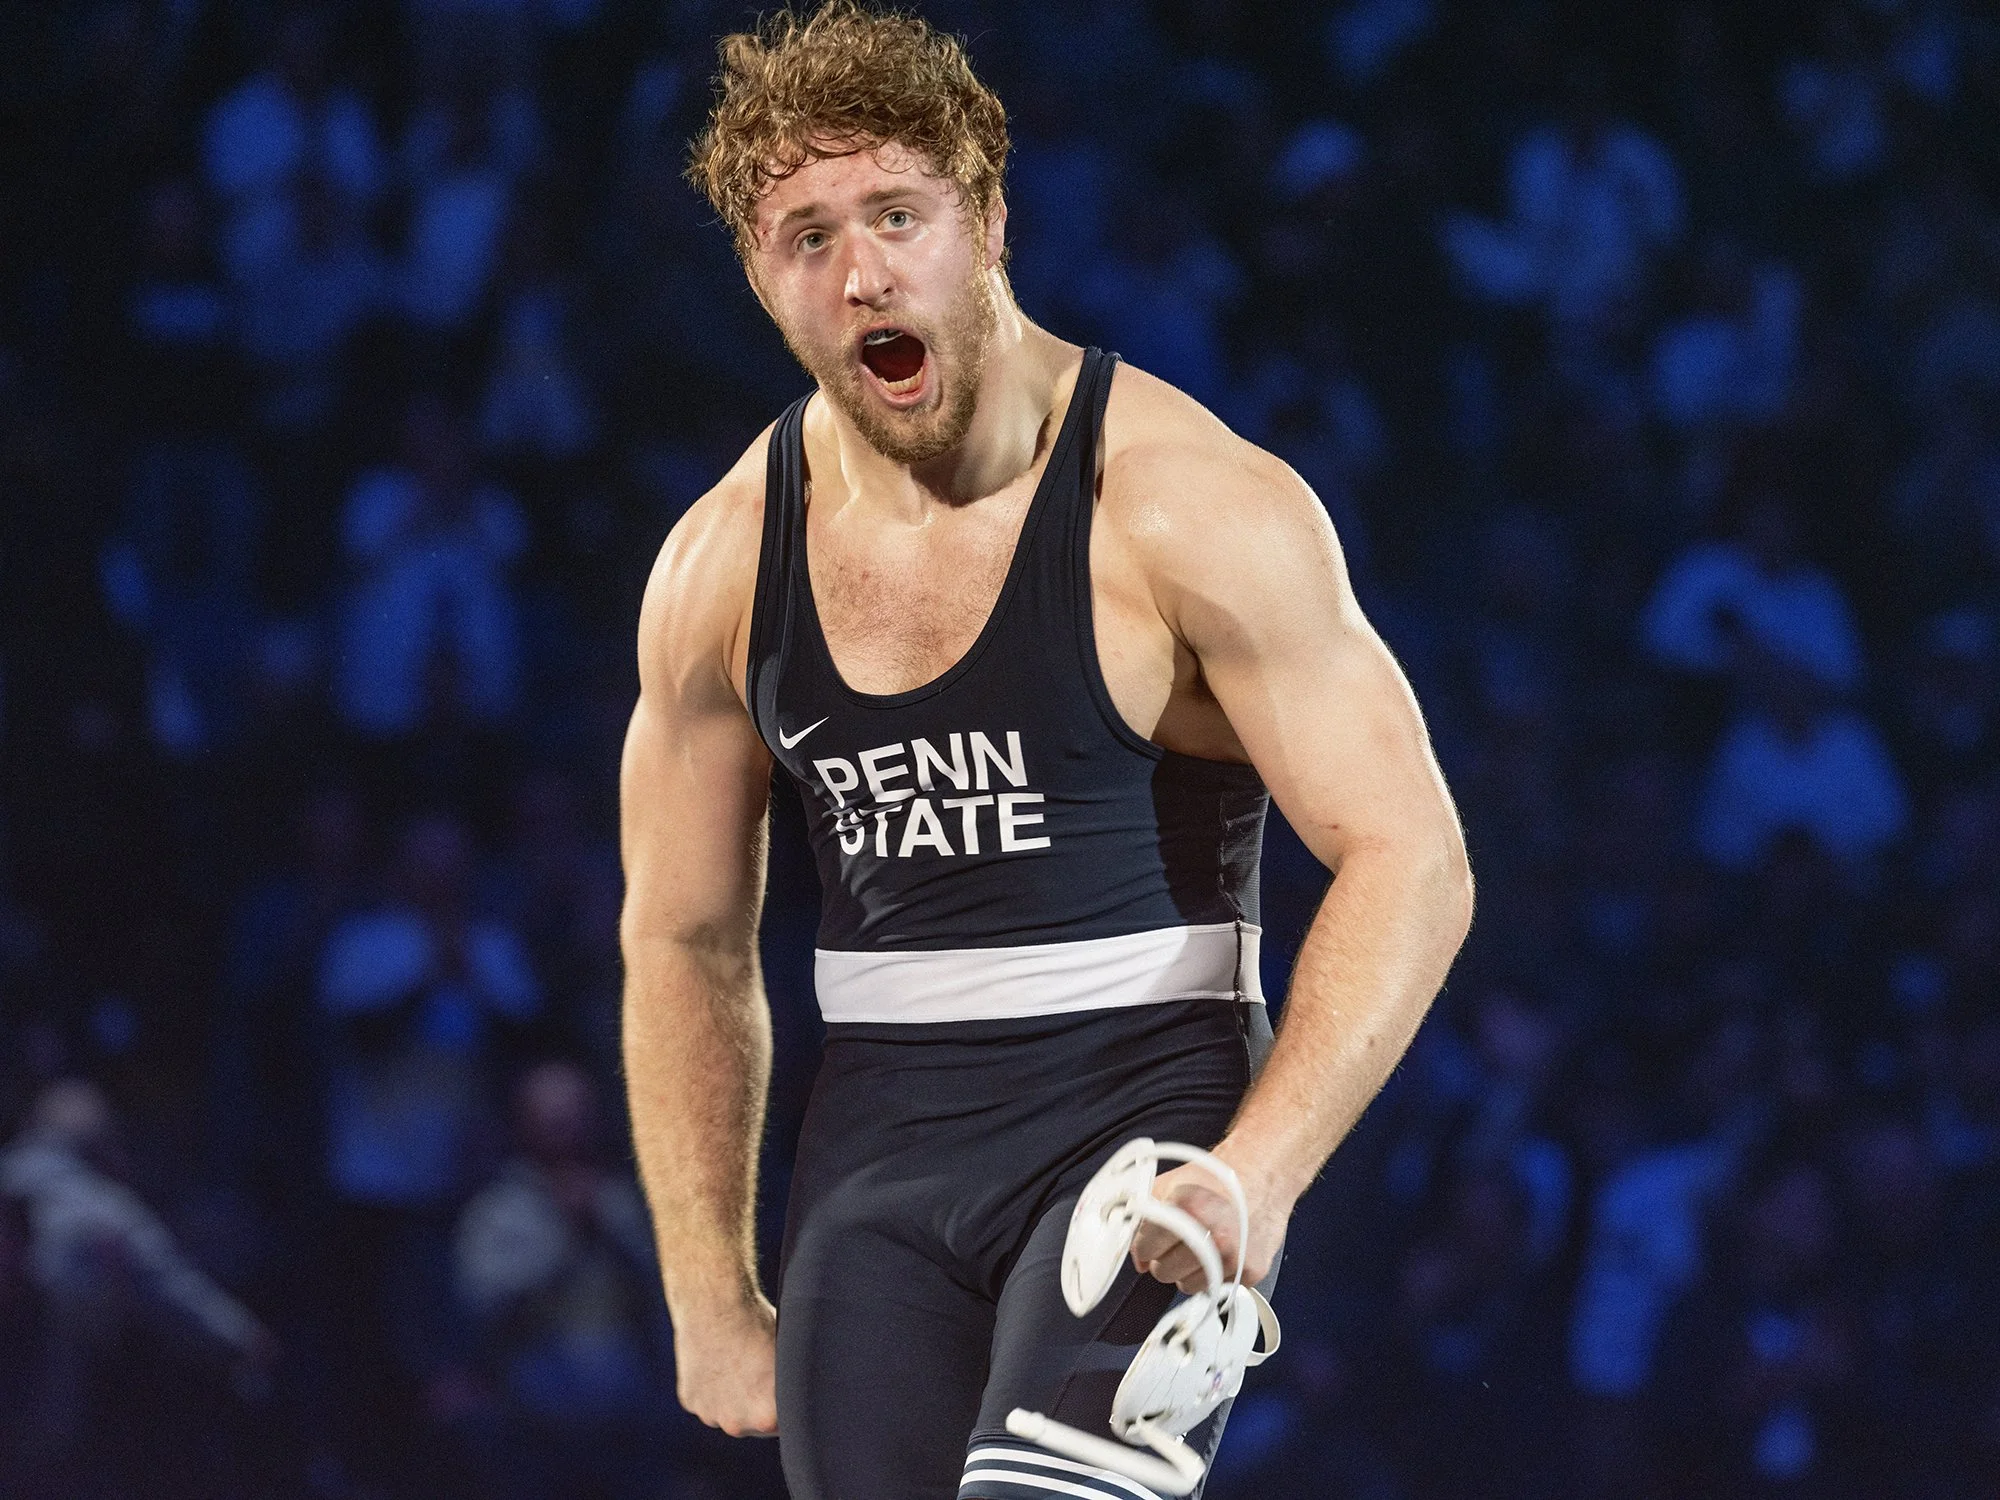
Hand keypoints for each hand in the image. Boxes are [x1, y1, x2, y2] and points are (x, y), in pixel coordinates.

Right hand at [674, 1296, 778, 1436]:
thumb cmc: (759, 1325)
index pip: (785, 1424)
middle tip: (759, 1371)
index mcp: (767, 1418)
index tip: (785, 1386)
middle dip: (759, 1405)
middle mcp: (736, 1424)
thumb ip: (792, 1388)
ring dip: (733, 1398)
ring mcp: (709, 1414)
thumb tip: (803, 1394)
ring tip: (737, 1363)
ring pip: (727, 1412)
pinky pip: (706, 1400)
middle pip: (753, 1424)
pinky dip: (711, 1388)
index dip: (786, 1406)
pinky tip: (717, 1361)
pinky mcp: (690, 1401)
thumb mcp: (789, 1358)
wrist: (716, 1305)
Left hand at [1129, 1144, 1290, 1293]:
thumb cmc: (1217, 1178)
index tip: (1151, 1240)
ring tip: (1201, 1245)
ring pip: (1188, 1286)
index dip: (1145, 1244)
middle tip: (1177, 1241)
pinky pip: (1217, 1288)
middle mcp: (1212, 1235)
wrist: (1263, 1174)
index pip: (1145, 1249)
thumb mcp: (1171, 1184)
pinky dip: (1215, 1274)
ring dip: (1188, 1270)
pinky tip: (1221, 1251)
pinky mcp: (1251, 1271)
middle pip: (1163, 1272)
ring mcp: (1232, 1256)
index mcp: (1187, 1209)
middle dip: (1164, 1259)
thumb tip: (1137, 1258)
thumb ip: (1144, 1217)